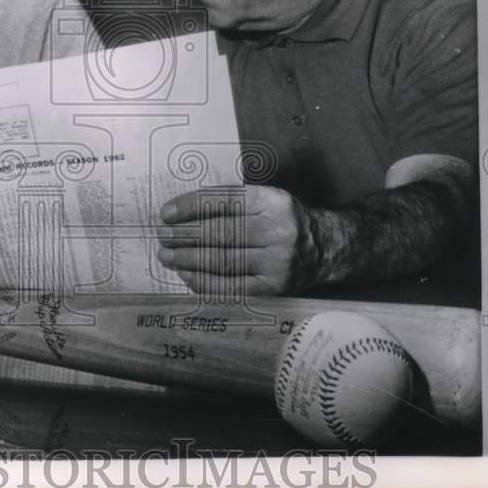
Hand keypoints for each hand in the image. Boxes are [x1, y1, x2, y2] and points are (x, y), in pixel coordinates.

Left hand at [156, 185, 323, 296]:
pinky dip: (204, 281)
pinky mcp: (273, 288)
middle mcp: (277, 230)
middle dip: (184, 235)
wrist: (324, 249)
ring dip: (188, 259)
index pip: (224, 201)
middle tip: (162, 236)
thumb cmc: (282, 221)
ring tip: (167, 256)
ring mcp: (276, 262)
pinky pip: (230, 287)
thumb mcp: (266, 200)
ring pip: (222, 260)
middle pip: (220, 232)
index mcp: (272, 201)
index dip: (191, 206)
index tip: (166, 213)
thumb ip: (231, 201)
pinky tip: (187, 275)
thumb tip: (182, 211)